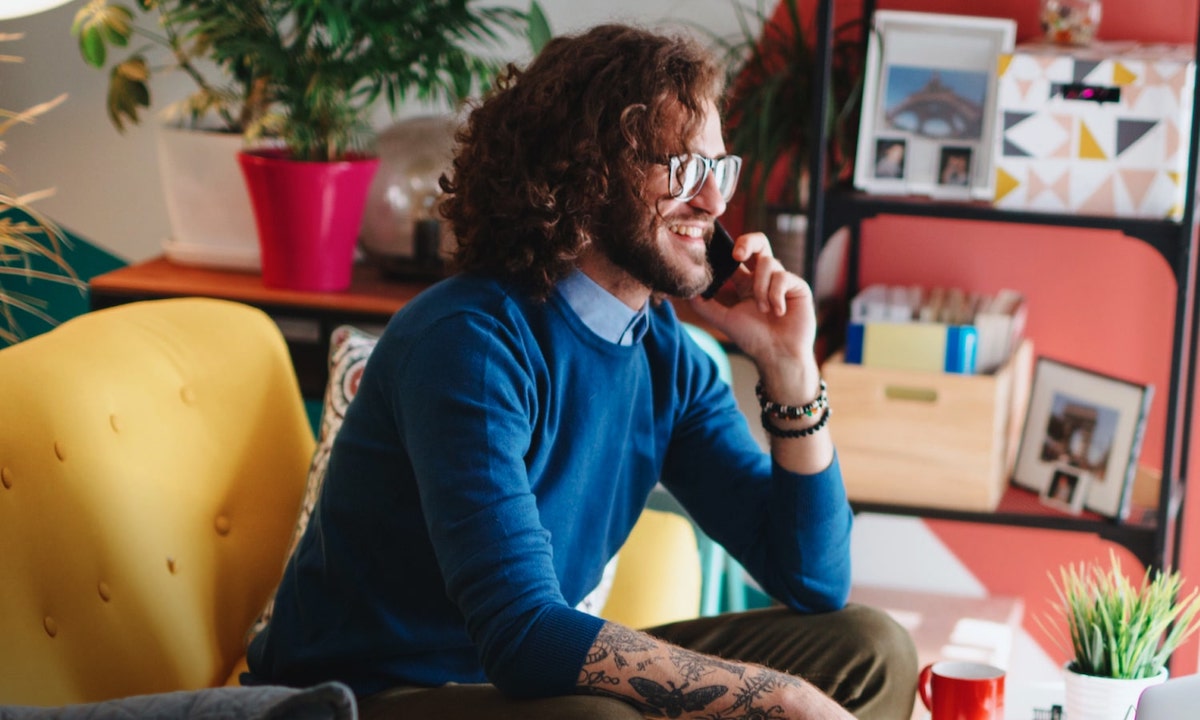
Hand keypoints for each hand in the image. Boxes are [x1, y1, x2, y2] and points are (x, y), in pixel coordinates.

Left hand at [687, 231, 817, 386]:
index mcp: (746, 282)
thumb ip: (704, 306)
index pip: (736, 256)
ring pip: (768, 263)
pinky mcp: (797, 286)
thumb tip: (686, 292)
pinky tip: (778, 312)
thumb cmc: (753, 339)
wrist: (778, 355)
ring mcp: (782, 280)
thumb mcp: (724, 320)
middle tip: (737, 254)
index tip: (716, 252)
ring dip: (761, 287)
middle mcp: (764, 278)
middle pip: (759, 242)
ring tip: (763, 310)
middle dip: (748, 241)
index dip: (727, 249)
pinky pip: (783, 277)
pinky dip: (776, 295)